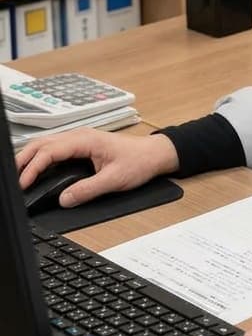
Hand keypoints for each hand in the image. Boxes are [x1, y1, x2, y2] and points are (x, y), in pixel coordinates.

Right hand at [16, 128, 178, 207]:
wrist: (154, 154)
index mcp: (86, 140)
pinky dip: (41, 158)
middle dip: (24, 159)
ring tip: (18, 176)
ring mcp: (80, 140)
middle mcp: (80, 136)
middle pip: (42, 143)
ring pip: (46, 144)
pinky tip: (35, 170)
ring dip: (30, 158)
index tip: (23, 183)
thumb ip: (88, 190)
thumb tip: (64, 199)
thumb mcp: (115, 180)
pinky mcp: (81, 146)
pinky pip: (55, 149)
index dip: (33, 167)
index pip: (50, 150)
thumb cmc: (138, 161)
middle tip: (12, 180)